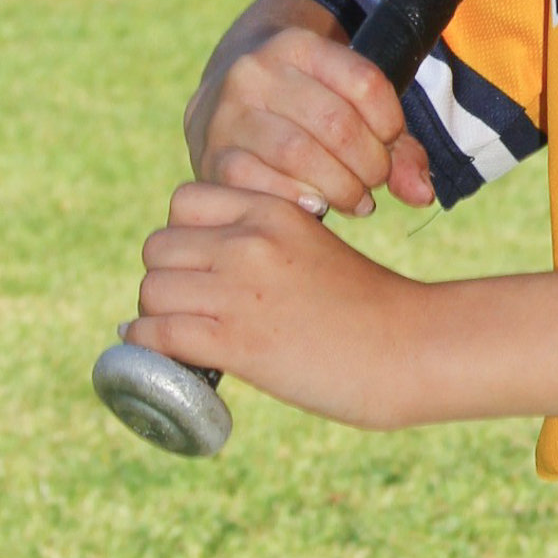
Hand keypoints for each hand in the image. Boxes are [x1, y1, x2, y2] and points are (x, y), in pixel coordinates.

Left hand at [132, 182, 431, 429]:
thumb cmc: (367, 305)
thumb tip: (206, 269)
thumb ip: (263, 243)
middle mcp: (249, 242)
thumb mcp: (313, 245)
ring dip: (157, 315)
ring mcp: (239, 290)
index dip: (184, 234)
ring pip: (152, 290)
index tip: (200, 263)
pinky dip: (149, 348)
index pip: (185, 202)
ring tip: (181, 334)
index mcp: (272, 209)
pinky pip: (157, 334)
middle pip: (159, 247)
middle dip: (167, 277)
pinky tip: (168, 355)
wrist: (408, 348)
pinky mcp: (235, 341)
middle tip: (188, 305)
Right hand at [188, 12, 433, 217]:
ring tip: (354, 198)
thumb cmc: (302, 104)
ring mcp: (227, 114)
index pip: (366, 83)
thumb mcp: (345, 100)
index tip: (390, 142)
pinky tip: (316, 206)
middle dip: (370, 164)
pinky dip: (299, 201)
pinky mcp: (211, 156)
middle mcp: (256, 72)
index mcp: (297, 45)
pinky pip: (262, 185)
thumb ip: (395, 145)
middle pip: (337, 124)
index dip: (391, 124)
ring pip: (300, 156)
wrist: (221, 95)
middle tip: (374, 181)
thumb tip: (423, 195)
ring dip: (341, 188)